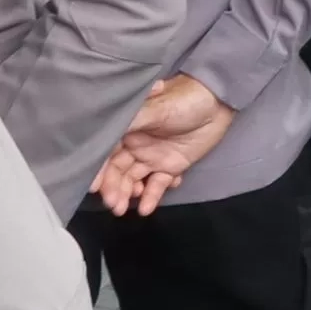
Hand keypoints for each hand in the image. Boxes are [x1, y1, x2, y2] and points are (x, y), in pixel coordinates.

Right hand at [90, 75, 236, 216]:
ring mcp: (151, 156)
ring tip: (125, 208)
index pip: (106, 150)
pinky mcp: (169, 166)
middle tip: (113, 204)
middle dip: (112, 187)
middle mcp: (134, 143)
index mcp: (127, 126)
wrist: (217, 104)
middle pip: (117, 168)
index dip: (98, 168)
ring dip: (127, 193)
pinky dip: (151, 196)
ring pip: (133, 179)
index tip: (93, 186)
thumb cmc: (183, 100)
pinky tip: (146, 209)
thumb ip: (132, 120)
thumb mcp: (156, 108)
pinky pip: (156, 184)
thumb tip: (105, 129)